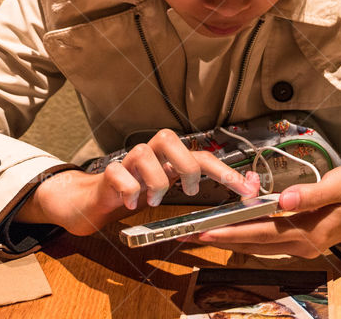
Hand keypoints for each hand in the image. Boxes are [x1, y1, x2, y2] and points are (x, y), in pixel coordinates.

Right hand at [15, 128, 259, 234]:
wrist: (95, 201)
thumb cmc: (137, 193)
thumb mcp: (169, 190)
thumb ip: (200, 187)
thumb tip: (245, 187)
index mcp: (169, 159)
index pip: (201, 155)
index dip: (225, 171)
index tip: (245, 191)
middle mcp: (149, 154)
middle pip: (168, 137)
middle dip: (184, 164)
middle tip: (187, 191)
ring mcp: (127, 163)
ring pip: (142, 152)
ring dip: (155, 180)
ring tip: (154, 199)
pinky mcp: (108, 175)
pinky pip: (118, 173)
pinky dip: (129, 190)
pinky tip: (132, 203)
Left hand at [183, 163, 340, 258]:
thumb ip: (311, 194)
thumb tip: (283, 200)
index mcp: (309, 232)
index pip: (261, 234)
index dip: (230, 232)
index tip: (203, 231)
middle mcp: (303, 244)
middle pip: (254, 244)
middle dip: (221, 238)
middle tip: (190, 234)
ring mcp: (304, 244)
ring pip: (260, 244)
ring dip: (233, 237)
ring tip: (204, 231)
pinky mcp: (305, 238)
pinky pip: (270, 240)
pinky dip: (250, 233)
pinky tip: (237, 226)